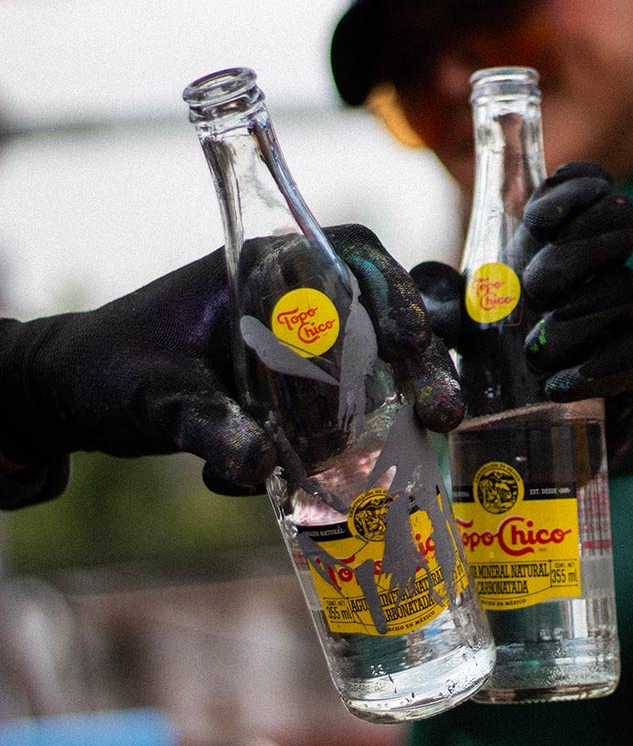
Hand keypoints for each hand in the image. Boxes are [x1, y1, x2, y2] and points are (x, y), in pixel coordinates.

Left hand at [0, 224, 460, 497]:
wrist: (77, 398)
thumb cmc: (110, 369)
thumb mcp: (154, 394)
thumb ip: (204, 424)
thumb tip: (258, 467)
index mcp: (265, 270)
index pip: (353, 260)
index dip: (396, 294)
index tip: (411, 340)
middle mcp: (296, 305)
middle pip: (383, 321)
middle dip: (421, 366)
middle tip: (442, 414)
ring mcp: (301, 353)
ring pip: (374, 372)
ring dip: (395, 412)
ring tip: (417, 444)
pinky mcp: (297, 399)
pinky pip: (341, 419)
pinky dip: (339, 452)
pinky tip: (290, 484)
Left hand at [414, 162, 632, 460]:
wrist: (534, 426)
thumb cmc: (493, 359)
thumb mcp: (456, 320)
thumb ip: (439, 295)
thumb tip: (429, 276)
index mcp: (560, 244)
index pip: (592, 185)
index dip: (575, 187)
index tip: (535, 221)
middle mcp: (600, 272)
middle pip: (625, 220)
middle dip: (578, 248)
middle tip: (535, 287)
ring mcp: (623, 319)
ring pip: (626, 289)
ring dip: (579, 316)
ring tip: (535, 352)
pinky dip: (597, 370)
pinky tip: (556, 388)